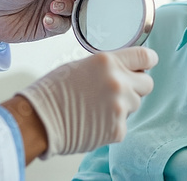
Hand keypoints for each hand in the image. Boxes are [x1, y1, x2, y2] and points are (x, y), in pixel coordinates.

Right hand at [16, 47, 158, 157]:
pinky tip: (93, 121)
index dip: (148, 61)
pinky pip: (123, 125)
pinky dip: (111, 125)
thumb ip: (107, 67)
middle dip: (136, 86)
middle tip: (117, 90)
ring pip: (135, 104)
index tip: (146, 64)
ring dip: (122, 105)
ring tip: (98, 107)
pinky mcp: (117, 130)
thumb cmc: (53, 91)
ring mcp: (119, 107)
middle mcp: (118, 82)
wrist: (38, 120)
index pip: (145, 56)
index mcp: (108, 62)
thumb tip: (125, 70)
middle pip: (147, 83)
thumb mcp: (81, 66)